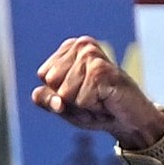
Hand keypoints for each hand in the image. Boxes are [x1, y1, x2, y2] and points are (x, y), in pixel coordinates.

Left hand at [32, 37, 163, 149]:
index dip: (58, 93)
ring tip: (99, 98)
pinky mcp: (102, 70)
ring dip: (82, 104)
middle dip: (69, 98)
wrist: (128, 118)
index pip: (45, 75)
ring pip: (66, 92)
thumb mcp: (65, 106)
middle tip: (90, 97)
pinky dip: (92, 107)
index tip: (78, 93)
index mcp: (70, 47)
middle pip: (53, 82)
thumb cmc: (97, 109)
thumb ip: (46, 99)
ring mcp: (93, 56)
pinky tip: (106, 100)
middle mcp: (82, 45)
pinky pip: (81, 99)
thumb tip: (35, 93)